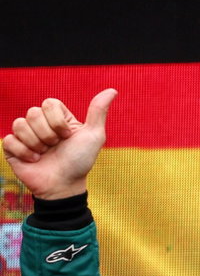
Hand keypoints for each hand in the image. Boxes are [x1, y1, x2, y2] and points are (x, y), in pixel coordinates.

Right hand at [2, 89, 116, 198]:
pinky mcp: (12, 148)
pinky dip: (24, 152)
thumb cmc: (80, 161)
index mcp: (57, 118)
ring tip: (45, 154)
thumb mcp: (94, 135)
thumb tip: (113, 90)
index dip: (57, 120)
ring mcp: (25, 135)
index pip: (49, 103)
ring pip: (19, 124)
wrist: (64, 185)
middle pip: (33, 113)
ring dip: (36, 143)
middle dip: (48, 134)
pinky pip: (9, 140)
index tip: (67, 135)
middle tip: (56, 146)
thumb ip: (98, 111)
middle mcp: (40, 124)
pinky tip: (34, 160)